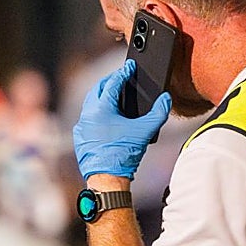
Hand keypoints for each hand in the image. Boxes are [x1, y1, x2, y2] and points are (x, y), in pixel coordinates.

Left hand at [73, 60, 171, 178]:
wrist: (107, 179)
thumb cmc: (123, 155)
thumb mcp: (145, 131)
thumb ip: (158, 113)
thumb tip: (165, 100)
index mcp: (101, 108)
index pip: (112, 82)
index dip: (123, 73)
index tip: (129, 66)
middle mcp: (88, 114)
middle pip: (97, 89)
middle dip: (109, 82)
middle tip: (120, 78)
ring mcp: (81, 126)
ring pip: (90, 104)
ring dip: (101, 97)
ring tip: (113, 96)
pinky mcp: (80, 137)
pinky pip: (86, 119)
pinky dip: (95, 113)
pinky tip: (104, 118)